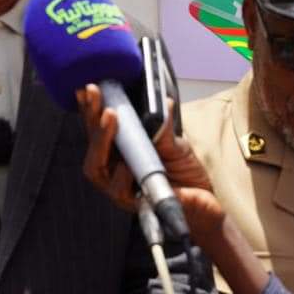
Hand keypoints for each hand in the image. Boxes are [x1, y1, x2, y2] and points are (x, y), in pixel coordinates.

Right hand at [78, 85, 224, 242]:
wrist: (206, 204)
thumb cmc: (185, 174)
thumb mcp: (176, 144)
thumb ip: (164, 127)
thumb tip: (162, 100)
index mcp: (119, 151)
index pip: (98, 128)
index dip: (90, 109)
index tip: (88, 88)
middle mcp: (114, 169)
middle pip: (92, 146)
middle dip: (92, 120)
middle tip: (98, 98)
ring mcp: (119, 188)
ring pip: (96, 167)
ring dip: (101, 141)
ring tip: (110, 117)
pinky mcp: (133, 204)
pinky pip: (118, 190)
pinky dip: (122, 174)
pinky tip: (127, 164)